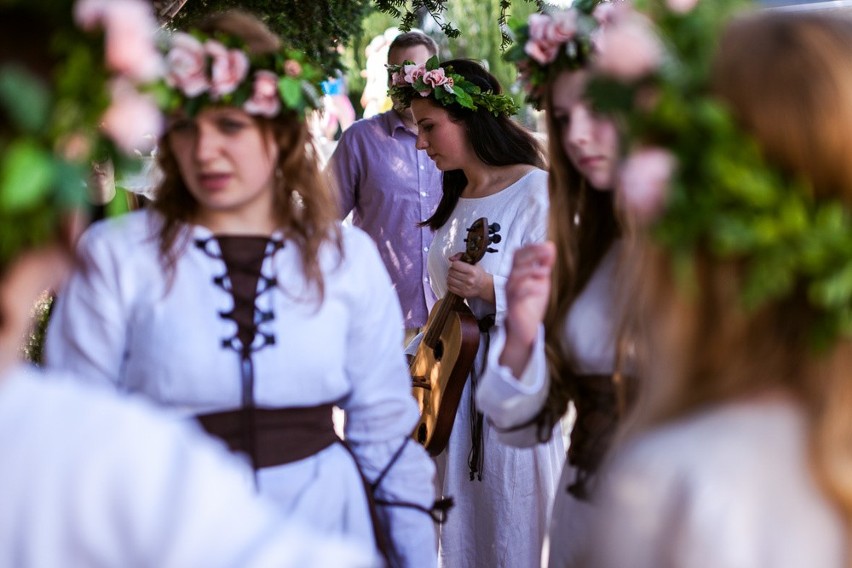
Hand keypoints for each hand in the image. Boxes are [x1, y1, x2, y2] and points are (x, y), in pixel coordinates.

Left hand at [446, 253, 493, 301]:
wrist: (484, 286)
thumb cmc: (478, 273)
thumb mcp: (473, 262)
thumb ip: (461, 256)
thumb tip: (451, 258)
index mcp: (472, 271)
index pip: (455, 264)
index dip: (455, 264)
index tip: (457, 265)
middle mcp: (469, 280)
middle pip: (451, 272)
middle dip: (452, 270)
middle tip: (455, 270)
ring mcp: (465, 287)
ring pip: (449, 279)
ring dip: (450, 277)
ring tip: (454, 276)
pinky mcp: (462, 293)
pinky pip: (450, 287)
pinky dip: (450, 284)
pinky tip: (454, 282)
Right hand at [500, 242, 555, 376]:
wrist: (525, 328)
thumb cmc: (531, 304)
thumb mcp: (541, 281)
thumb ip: (544, 265)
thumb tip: (550, 246)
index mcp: (517, 273)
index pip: (519, 253)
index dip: (532, 247)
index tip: (548, 246)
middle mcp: (511, 280)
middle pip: (516, 260)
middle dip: (532, 253)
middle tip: (548, 252)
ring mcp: (511, 293)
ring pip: (515, 276)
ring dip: (532, 271)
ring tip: (546, 271)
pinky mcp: (513, 306)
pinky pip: (518, 294)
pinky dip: (531, 288)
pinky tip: (541, 289)